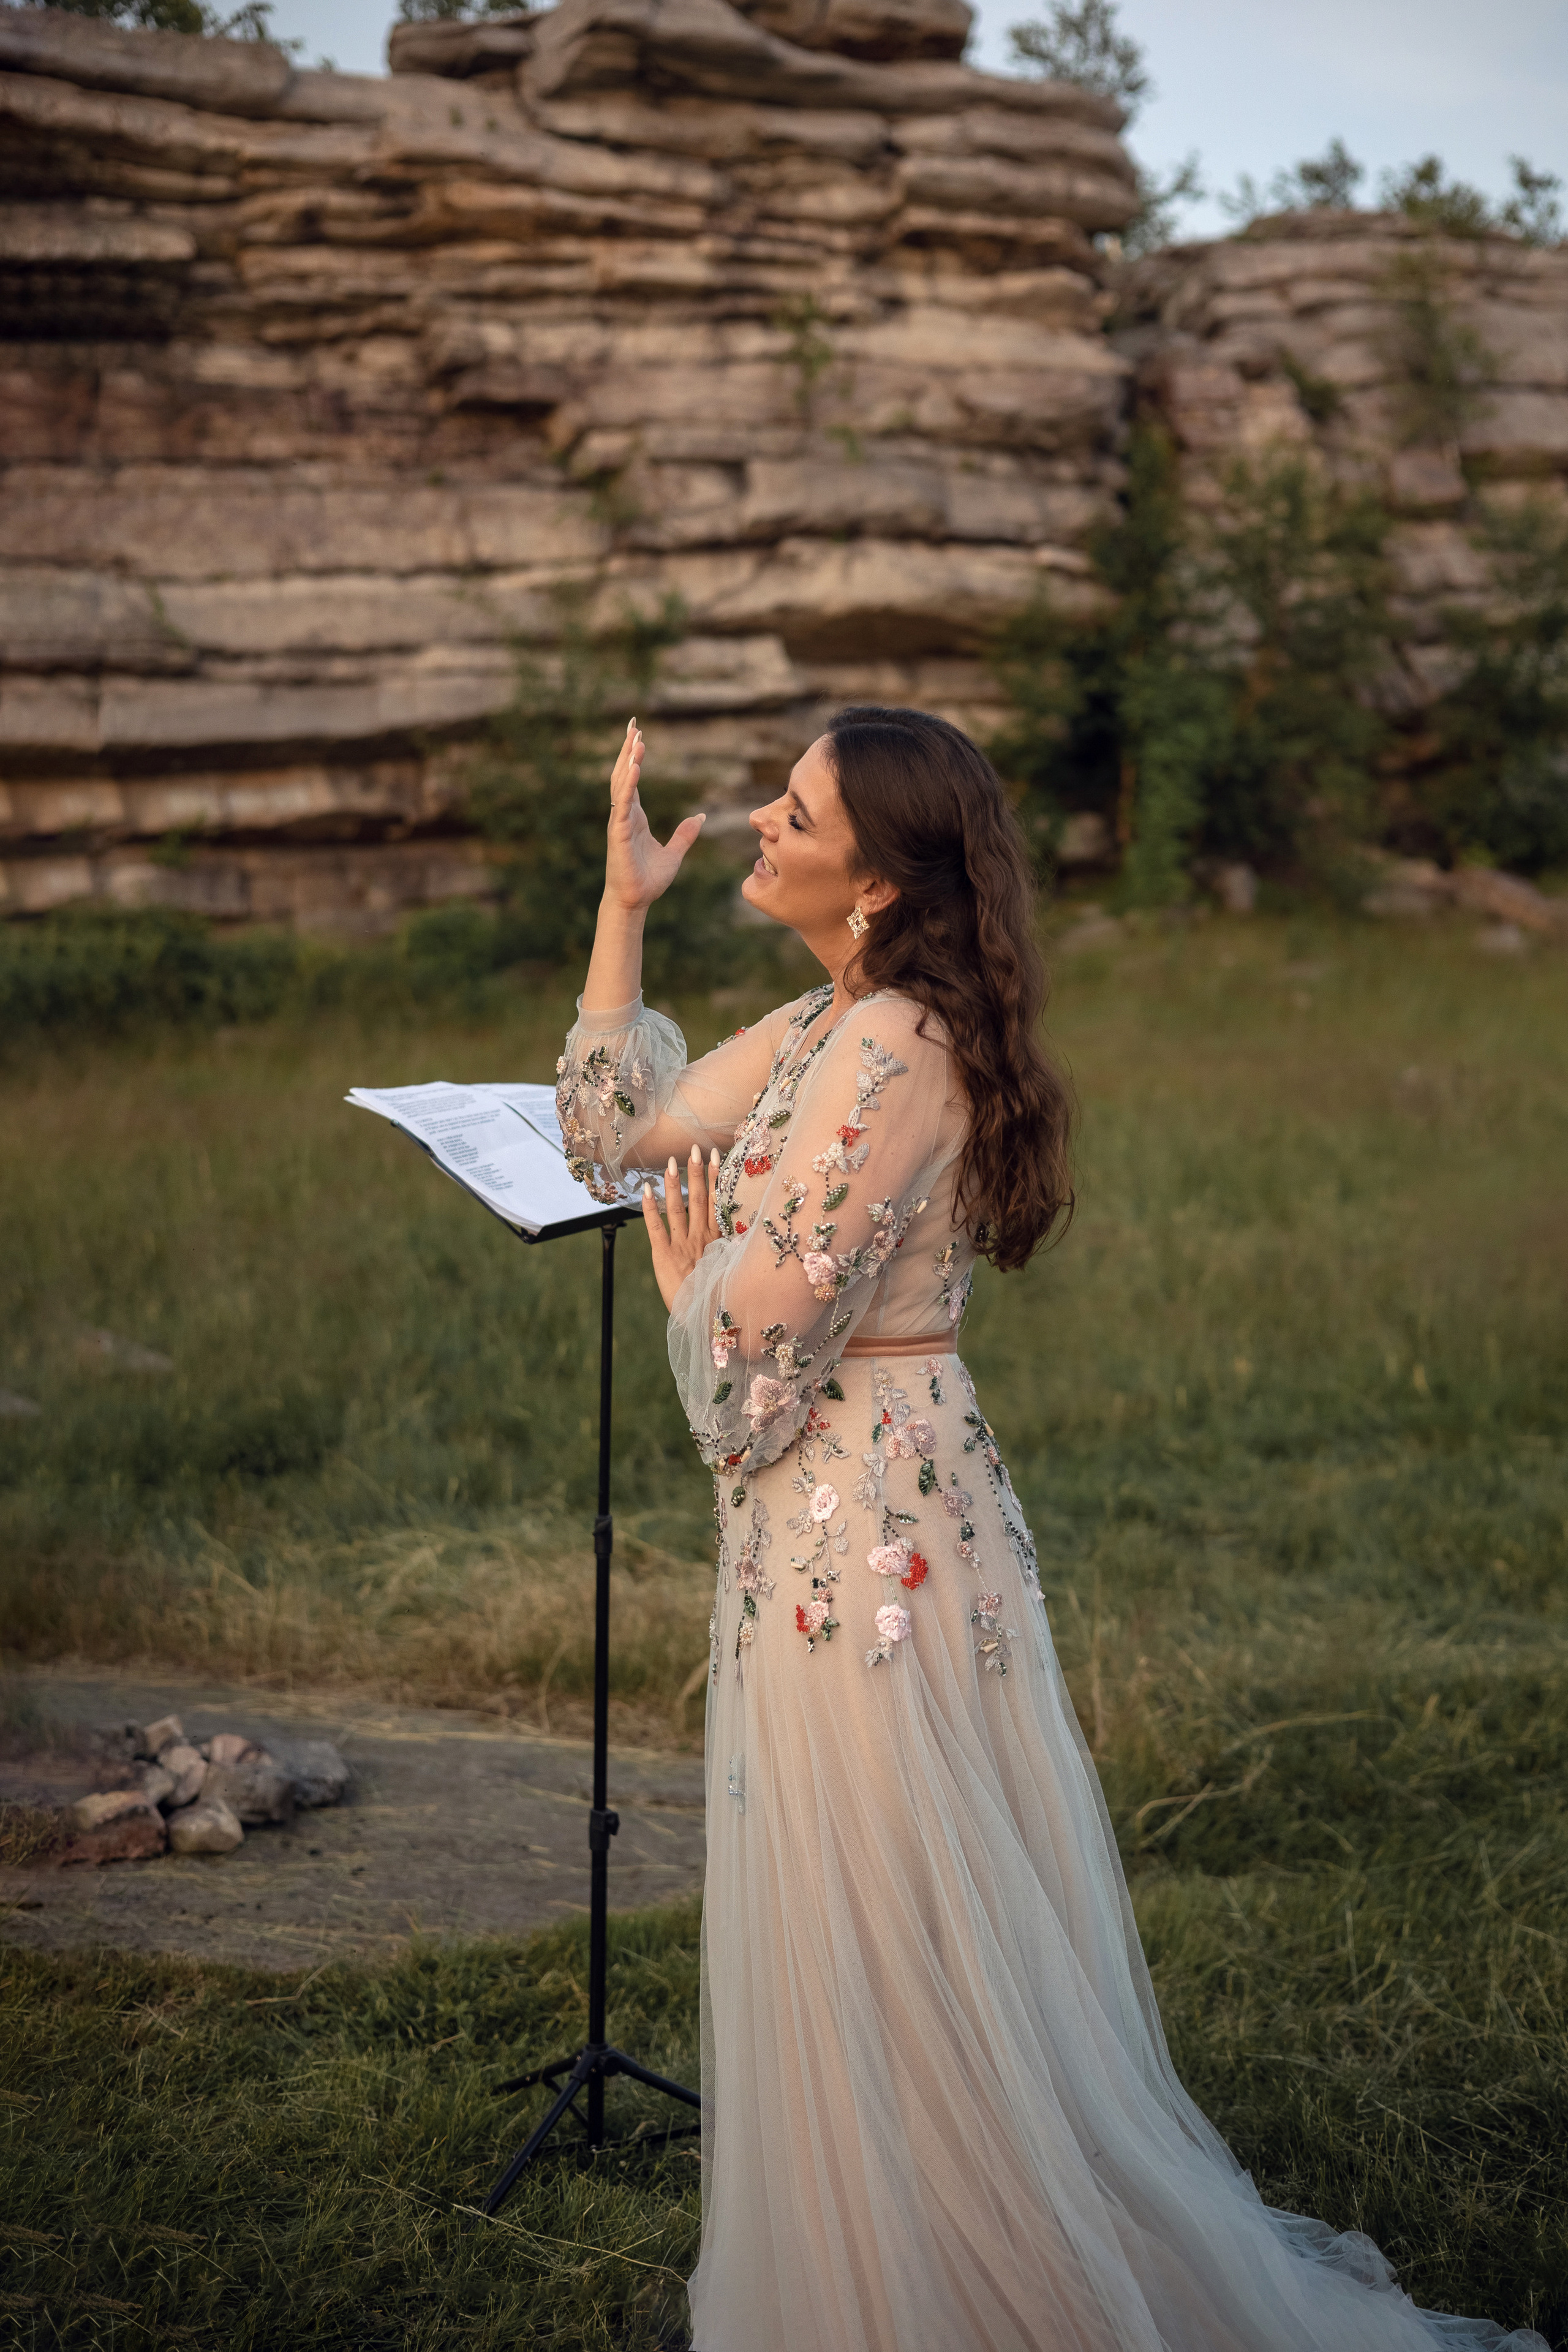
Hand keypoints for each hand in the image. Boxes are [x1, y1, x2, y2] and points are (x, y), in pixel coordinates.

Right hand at [604, 718, 705, 914]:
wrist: (635, 902)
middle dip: (627, 749)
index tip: (638, 735)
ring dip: (627, 760)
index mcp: (634, 816)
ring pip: (621, 784)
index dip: (634, 757)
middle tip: (633, 724)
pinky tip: (634, 768)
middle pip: (623, 774)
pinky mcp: (618, 833)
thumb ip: (684, 834)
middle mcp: (624, 815)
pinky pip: (623, 804)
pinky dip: (628, 785)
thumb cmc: (648, 880)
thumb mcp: (673, 853)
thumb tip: (700, 817)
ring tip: (635, 738)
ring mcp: (619, 823)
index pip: (632, 779)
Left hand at [643, 1144, 722, 1310]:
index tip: (717, 1156)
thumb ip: (737, 1250)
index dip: (717, 1179)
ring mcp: (682, 1245)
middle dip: (697, 1172)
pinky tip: (646, 1189)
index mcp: (719, 1241)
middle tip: (694, 1148)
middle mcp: (701, 1238)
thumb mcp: (734, 1271)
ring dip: (675, 1183)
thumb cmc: (721, 1299)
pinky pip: (655, 1227)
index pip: (719, 1202)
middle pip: (700, 1198)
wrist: (706, 1323)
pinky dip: (650, 1207)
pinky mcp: (663, 1256)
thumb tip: (750, 1231)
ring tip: (672, 1161)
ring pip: (678, 1207)